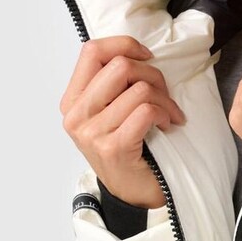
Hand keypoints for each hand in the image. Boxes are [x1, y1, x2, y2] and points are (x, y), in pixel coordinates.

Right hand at [59, 36, 186, 207]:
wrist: (131, 195)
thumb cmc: (126, 149)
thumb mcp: (109, 113)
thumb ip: (111, 84)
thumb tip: (135, 54)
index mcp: (72, 101)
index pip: (91, 51)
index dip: (124, 45)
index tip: (147, 56)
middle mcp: (77, 115)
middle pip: (120, 66)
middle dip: (152, 75)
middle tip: (163, 94)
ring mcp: (92, 133)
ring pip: (139, 90)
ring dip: (164, 100)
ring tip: (168, 114)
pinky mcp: (113, 147)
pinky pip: (146, 111)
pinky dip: (165, 114)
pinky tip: (168, 125)